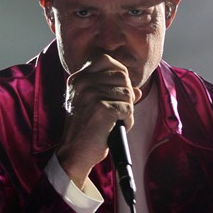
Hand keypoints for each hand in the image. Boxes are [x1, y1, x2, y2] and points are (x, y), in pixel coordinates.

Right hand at [56, 54, 140, 188]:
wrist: (75, 152)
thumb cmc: (85, 130)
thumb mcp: (92, 104)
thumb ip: (112, 92)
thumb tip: (137, 90)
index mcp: (78, 79)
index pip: (106, 60)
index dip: (119, 73)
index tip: (118, 90)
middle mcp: (83, 83)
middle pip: (122, 77)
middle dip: (126, 95)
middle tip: (116, 111)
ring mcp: (91, 94)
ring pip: (128, 94)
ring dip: (127, 111)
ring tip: (113, 121)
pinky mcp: (102, 108)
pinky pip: (128, 109)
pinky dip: (127, 121)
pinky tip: (114, 128)